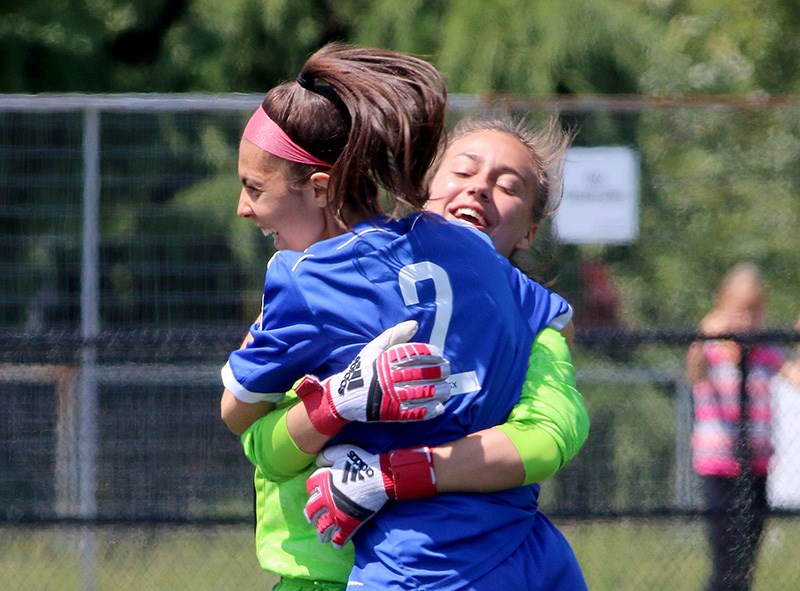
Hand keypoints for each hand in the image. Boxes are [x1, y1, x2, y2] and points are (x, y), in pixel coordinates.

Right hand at [296, 320, 450, 435]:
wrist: (344, 397)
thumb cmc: (363, 370)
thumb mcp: (374, 348)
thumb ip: (394, 335)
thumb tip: (415, 324)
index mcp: (385, 361)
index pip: (414, 355)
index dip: (431, 354)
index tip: (440, 355)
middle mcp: (388, 378)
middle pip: (420, 374)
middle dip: (438, 372)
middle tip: (447, 370)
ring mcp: (390, 397)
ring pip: (420, 394)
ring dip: (437, 391)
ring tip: (446, 389)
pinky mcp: (391, 413)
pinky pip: (413, 413)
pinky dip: (428, 411)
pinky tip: (439, 408)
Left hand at [304, 444, 435, 547]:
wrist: (380, 477)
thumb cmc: (363, 462)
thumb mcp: (344, 451)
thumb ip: (328, 455)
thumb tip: (317, 460)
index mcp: (324, 481)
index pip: (310, 487)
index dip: (312, 489)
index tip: (315, 493)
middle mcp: (326, 499)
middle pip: (311, 511)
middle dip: (310, 515)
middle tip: (312, 518)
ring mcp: (337, 513)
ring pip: (322, 528)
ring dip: (321, 532)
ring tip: (322, 535)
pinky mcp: (349, 523)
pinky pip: (340, 537)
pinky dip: (337, 542)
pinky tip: (337, 544)